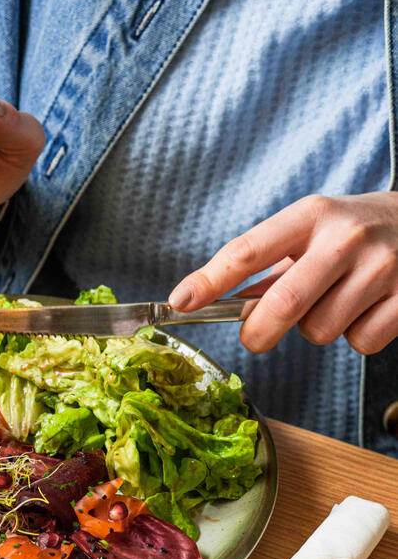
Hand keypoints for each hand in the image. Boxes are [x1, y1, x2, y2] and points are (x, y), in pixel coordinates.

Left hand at [169, 192, 397, 354]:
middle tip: (254, 338)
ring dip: (315, 329)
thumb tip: (216, 304)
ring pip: (320, 330)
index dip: (209, 280)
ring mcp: (381, 267)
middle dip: (257, 333)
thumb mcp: (310, 231)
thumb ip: (267, 268)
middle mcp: (346, 238)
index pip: (248, 250)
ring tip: (336, 301)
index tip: (180, 302)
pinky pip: (360, 342)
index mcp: (311, 216)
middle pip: (283, 304)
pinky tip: (367, 309)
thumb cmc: (352, 232)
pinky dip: (356, 336)